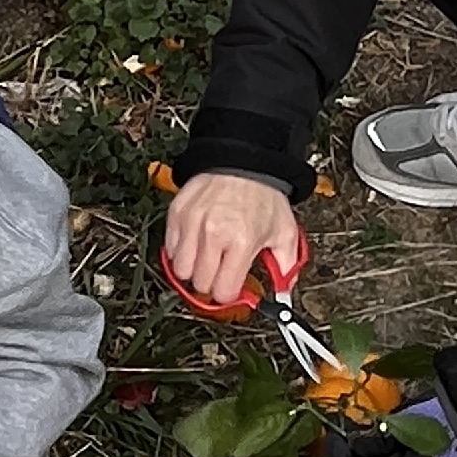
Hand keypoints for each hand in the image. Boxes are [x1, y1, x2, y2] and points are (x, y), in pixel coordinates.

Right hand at [163, 171, 297, 310]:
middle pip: (200, 284)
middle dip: (212, 283)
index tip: (232, 288)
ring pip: (180, 270)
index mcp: (242, 241)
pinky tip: (196, 243)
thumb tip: (283, 293)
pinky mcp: (177, 214)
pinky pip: (170, 249)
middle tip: (221, 272)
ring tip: (207, 259)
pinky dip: (181, 251)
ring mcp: (192, 223)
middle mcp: (214, 234)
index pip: (223, 291)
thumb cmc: (262, 195)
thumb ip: (286, 267)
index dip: (229, 294)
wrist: (244, 161)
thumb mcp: (284, 232)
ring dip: (193, 270)